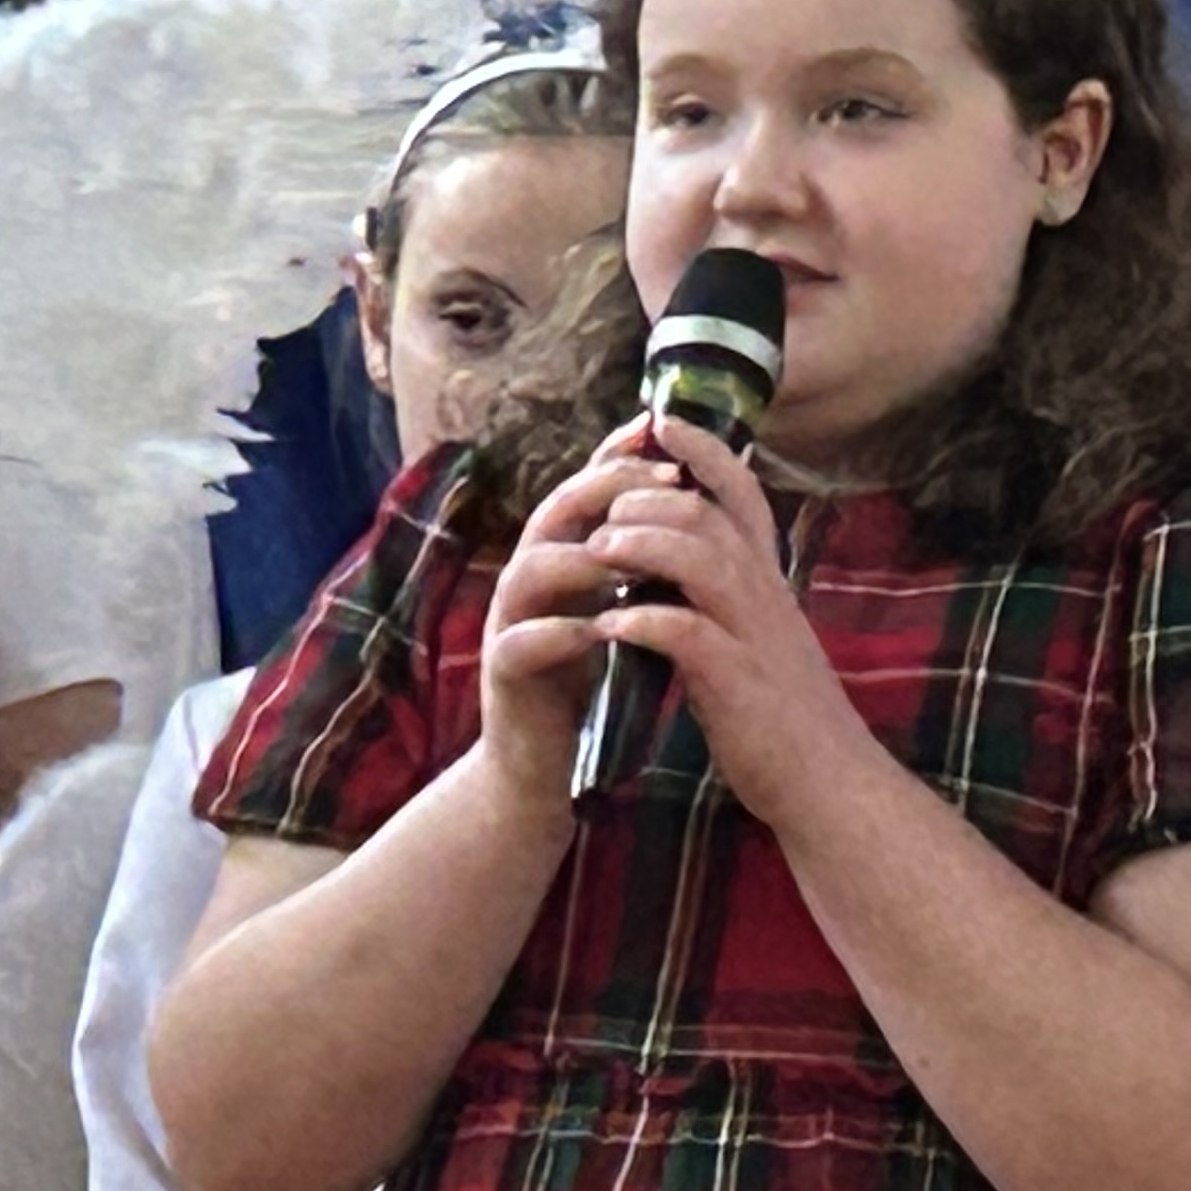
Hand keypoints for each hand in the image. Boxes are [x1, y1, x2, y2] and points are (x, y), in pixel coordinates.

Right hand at [471, 423, 657, 805]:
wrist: (540, 763)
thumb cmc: (587, 680)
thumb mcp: (617, 608)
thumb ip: (636, 561)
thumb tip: (688, 506)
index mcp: (560, 558)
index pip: (585, 490)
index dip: (618, 455)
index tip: (663, 427)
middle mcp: (528, 579)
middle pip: (555, 512)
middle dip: (606, 489)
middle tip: (664, 478)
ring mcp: (509, 623)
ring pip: (531, 569)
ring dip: (581, 558)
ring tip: (632, 556)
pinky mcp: (503, 672)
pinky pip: (521, 642)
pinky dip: (558, 634)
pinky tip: (596, 633)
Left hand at [580, 413, 875, 829]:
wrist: (828, 784)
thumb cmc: (782, 714)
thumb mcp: (756, 637)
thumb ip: (725, 595)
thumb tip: (676, 559)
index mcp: (769, 581)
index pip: (742, 493)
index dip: (704, 451)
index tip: (661, 420)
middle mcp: (766, 595)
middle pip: (708, 514)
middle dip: (648, 500)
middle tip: (602, 511)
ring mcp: (755, 636)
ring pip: (699, 558)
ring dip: (640, 546)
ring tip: (597, 552)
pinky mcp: (737, 684)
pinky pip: (688, 634)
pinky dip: (644, 621)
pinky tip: (608, 624)